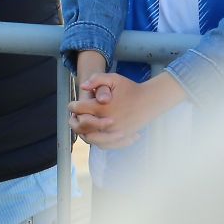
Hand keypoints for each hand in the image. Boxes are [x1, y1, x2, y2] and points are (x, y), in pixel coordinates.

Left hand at [68, 71, 185, 148]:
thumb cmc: (130, 88)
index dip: (72, 105)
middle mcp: (106, 122)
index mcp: (102, 107)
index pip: (78, 109)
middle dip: (75, 120)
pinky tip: (95, 134)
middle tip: (75, 116)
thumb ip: (96, 79)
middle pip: (80, 126)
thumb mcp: (113, 78)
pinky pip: (103, 145)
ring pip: (90, 138)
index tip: (73, 104)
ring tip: (83, 125)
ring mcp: (114, 132)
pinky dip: (96, 141)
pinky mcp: (121, 138)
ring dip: (83, 132)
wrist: (150, 101)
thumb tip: (82, 87)